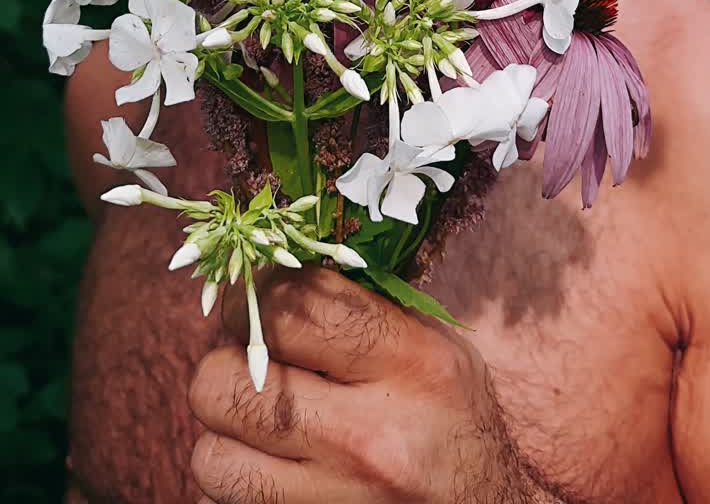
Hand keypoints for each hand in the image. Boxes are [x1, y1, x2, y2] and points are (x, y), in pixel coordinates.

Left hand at [189, 266, 531, 502]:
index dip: (254, 295)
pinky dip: (240, 483)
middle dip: (226, 366)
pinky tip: (274, 467)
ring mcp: (337, 501)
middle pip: (226, 383)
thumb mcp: (432, 347)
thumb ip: (358, 308)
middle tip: (251, 366)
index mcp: (410, 364)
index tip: (256, 302)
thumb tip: (266, 271)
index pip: (291, 306)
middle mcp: (369, 436)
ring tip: (258, 424)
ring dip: (226, 437)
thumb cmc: (455, 419)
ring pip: (212, 458)